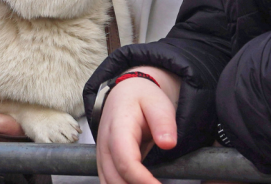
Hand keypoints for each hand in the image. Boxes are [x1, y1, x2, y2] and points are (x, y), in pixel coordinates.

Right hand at [96, 66, 180, 183]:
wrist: (124, 94)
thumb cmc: (142, 98)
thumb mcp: (157, 103)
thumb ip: (163, 122)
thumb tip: (168, 144)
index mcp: (118, 128)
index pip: (125, 161)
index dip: (142, 179)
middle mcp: (105, 144)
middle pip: (115, 178)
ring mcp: (102, 156)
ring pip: (109, 183)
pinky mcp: (104, 163)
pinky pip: (108, 183)